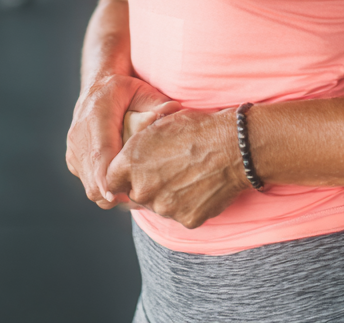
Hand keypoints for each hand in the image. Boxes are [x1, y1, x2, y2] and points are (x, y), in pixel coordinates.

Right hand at [66, 75, 179, 209]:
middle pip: (94, 180)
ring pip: (91, 187)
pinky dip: (105, 188)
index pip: (99, 155)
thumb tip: (175, 111)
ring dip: (112, 193)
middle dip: (116, 193)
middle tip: (142, 193)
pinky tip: (123, 179)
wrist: (96, 89)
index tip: (118, 195)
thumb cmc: (123, 91)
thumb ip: (157, 103)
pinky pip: (89, 184)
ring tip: (135, 187)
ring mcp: (75, 150)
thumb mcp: (141, 90)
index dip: (107, 179)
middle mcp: (80, 136)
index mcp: (96, 116)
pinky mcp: (74, 160)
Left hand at [105, 107, 250, 228]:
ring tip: (185, 176)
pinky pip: (180, 215)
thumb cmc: (197, 128)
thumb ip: (137, 145)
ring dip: (165, 196)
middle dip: (144, 186)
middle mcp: (143, 188)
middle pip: (134, 196)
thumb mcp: (159, 123)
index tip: (130, 173)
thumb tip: (128, 155)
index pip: (110, 180)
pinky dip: (187, 205)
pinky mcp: (186, 220)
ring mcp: (164, 207)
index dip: (120, 177)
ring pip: (157, 206)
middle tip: (165, 172)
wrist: (233, 146)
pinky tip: (198, 187)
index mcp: (131, 162)